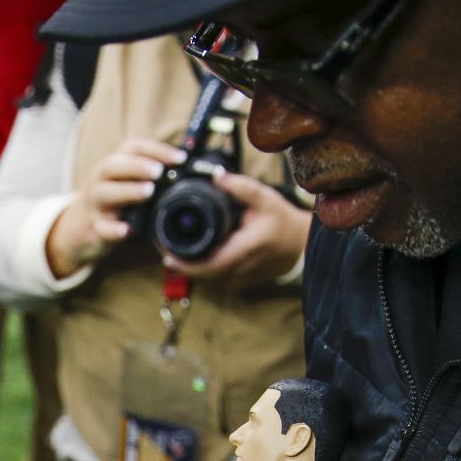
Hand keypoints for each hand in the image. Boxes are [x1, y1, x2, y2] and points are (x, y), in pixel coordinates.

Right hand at [44, 137, 182, 279]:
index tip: (181, 158)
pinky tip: (127, 230)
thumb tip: (193, 171)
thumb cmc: (117, 200)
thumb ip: (154, 175)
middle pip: (113, 166)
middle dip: (137, 166)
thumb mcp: (129, 181)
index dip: (157, 149)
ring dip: (127, 191)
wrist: (81, 226)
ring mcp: (96, 204)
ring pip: (106, 193)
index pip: (133, 147)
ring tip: (148, 192)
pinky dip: (114, 229)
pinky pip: (102, 228)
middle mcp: (102, 179)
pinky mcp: (95, 227)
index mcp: (115, 164)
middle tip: (158, 171)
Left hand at [166, 170, 311, 288]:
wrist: (298, 244)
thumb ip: (240, 187)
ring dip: (187, 265)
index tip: (163, 248)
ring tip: (172, 246)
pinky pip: (212, 279)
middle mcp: (238, 270)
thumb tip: (216, 176)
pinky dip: (199, 267)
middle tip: (161, 242)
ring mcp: (237, 280)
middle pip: (198, 273)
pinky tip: (190, 254)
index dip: (181, 261)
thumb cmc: (281, 221)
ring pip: (203, 278)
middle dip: (178, 260)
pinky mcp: (236, 283)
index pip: (205, 265)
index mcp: (243, 251)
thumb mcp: (264, 199)